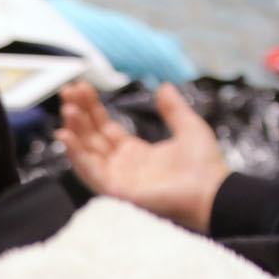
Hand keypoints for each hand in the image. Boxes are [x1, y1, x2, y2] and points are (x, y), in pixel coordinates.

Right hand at [59, 81, 229, 231]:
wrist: (212, 192)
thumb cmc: (204, 167)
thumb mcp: (189, 128)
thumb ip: (173, 109)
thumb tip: (164, 87)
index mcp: (134, 152)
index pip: (104, 127)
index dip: (93, 108)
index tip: (82, 88)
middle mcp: (120, 165)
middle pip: (91, 136)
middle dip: (78, 114)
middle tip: (68, 91)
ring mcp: (115, 177)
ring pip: (86, 151)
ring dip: (74, 130)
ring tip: (67, 109)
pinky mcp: (113, 189)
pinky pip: (88, 170)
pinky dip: (75, 154)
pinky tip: (66, 136)